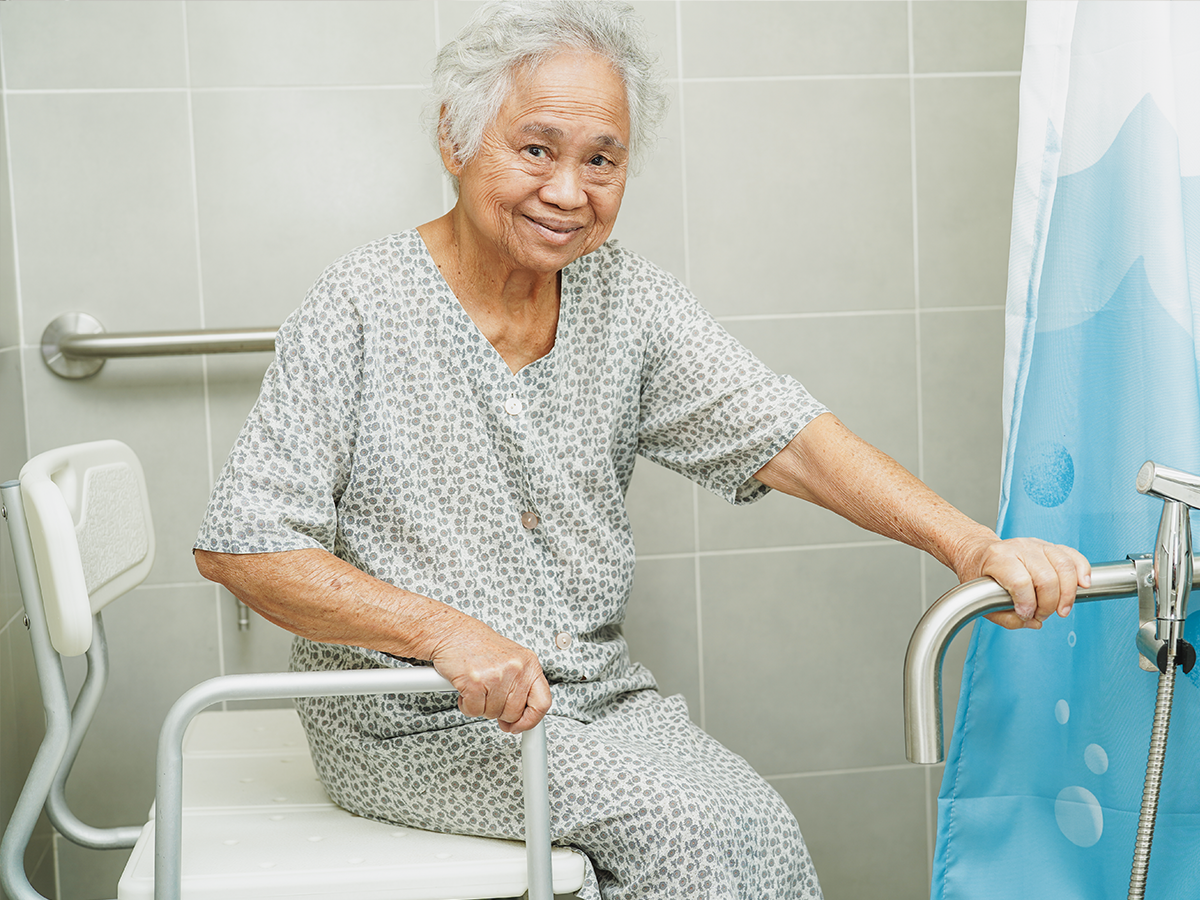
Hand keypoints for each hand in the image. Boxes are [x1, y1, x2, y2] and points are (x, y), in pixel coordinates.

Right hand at [428, 614, 551, 732]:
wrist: (451, 632)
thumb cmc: (476, 644)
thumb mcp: (509, 659)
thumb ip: (518, 684)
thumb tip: (520, 716)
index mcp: (528, 663)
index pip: (543, 702)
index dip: (531, 720)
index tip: (520, 726)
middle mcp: (516, 668)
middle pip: (514, 713)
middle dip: (499, 712)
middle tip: (489, 700)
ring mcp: (496, 676)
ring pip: (493, 713)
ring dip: (481, 706)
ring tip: (477, 687)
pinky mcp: (475, 682)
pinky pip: (474, 710)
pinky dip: (467, 705)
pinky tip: (466, 689)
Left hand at [956, 535, 1090, 629]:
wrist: (978, 552)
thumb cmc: (981, 575)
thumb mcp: (981, 599)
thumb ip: (1005, 617)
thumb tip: (1033, 622)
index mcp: (997, 558)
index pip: (1021, 582)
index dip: (1027, 604)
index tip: (1026, 615)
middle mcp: (1018, 547)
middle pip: (1046, 578)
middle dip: (1048, 604)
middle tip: (1041, 615)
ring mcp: (1036, 545)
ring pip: (1064, 566)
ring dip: (1067, 594)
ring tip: (1062, 609)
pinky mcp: (1050, 546)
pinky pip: (1073, 556)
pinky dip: (1082, 570)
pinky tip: (1083, 585)